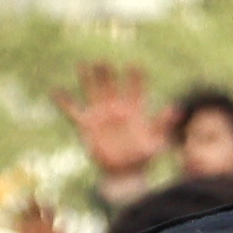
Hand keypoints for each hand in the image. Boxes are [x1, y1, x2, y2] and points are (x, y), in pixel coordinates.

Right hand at [66, 59, 164, 188]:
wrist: (124, 171)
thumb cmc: (143, 157)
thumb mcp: (156, 141)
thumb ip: (163, 123)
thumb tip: (177, 108)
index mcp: (134, 110)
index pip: (135, 90)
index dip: (136, 78)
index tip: (135, 65)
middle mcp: (116, 108)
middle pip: (111, 86)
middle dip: (107, 74)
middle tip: (103, 60)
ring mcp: (101, 115)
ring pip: (93, 92)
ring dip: (88, 80)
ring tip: (82, 64)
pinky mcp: (87, 125)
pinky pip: (73, 111)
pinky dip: (64, 102)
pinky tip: (56, 90)